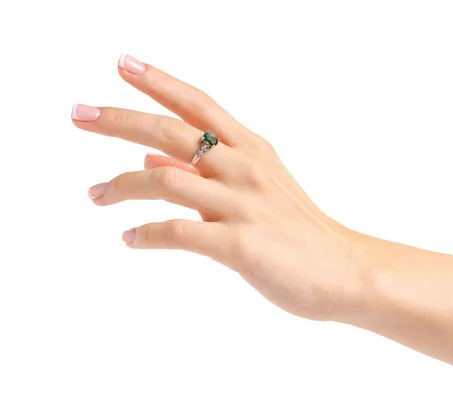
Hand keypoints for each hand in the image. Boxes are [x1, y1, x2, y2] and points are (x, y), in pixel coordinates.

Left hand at [72, 55, 367, 321]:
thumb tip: (152, 157)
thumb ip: (207, 171)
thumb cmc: (301, 230)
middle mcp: (245, 168)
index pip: (198, 104)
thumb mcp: (260, 187)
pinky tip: (130, 239)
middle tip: (78, 114)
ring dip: (121, 185)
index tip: (123, 64)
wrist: (346, 270)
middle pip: (172, 131)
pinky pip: (179, 232)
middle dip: (119, 119)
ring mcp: (243, 204)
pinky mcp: (240, 245)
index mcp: (252, 150)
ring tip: (96, 195)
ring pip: (166, 180)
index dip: (159, 81)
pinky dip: (147, 234)